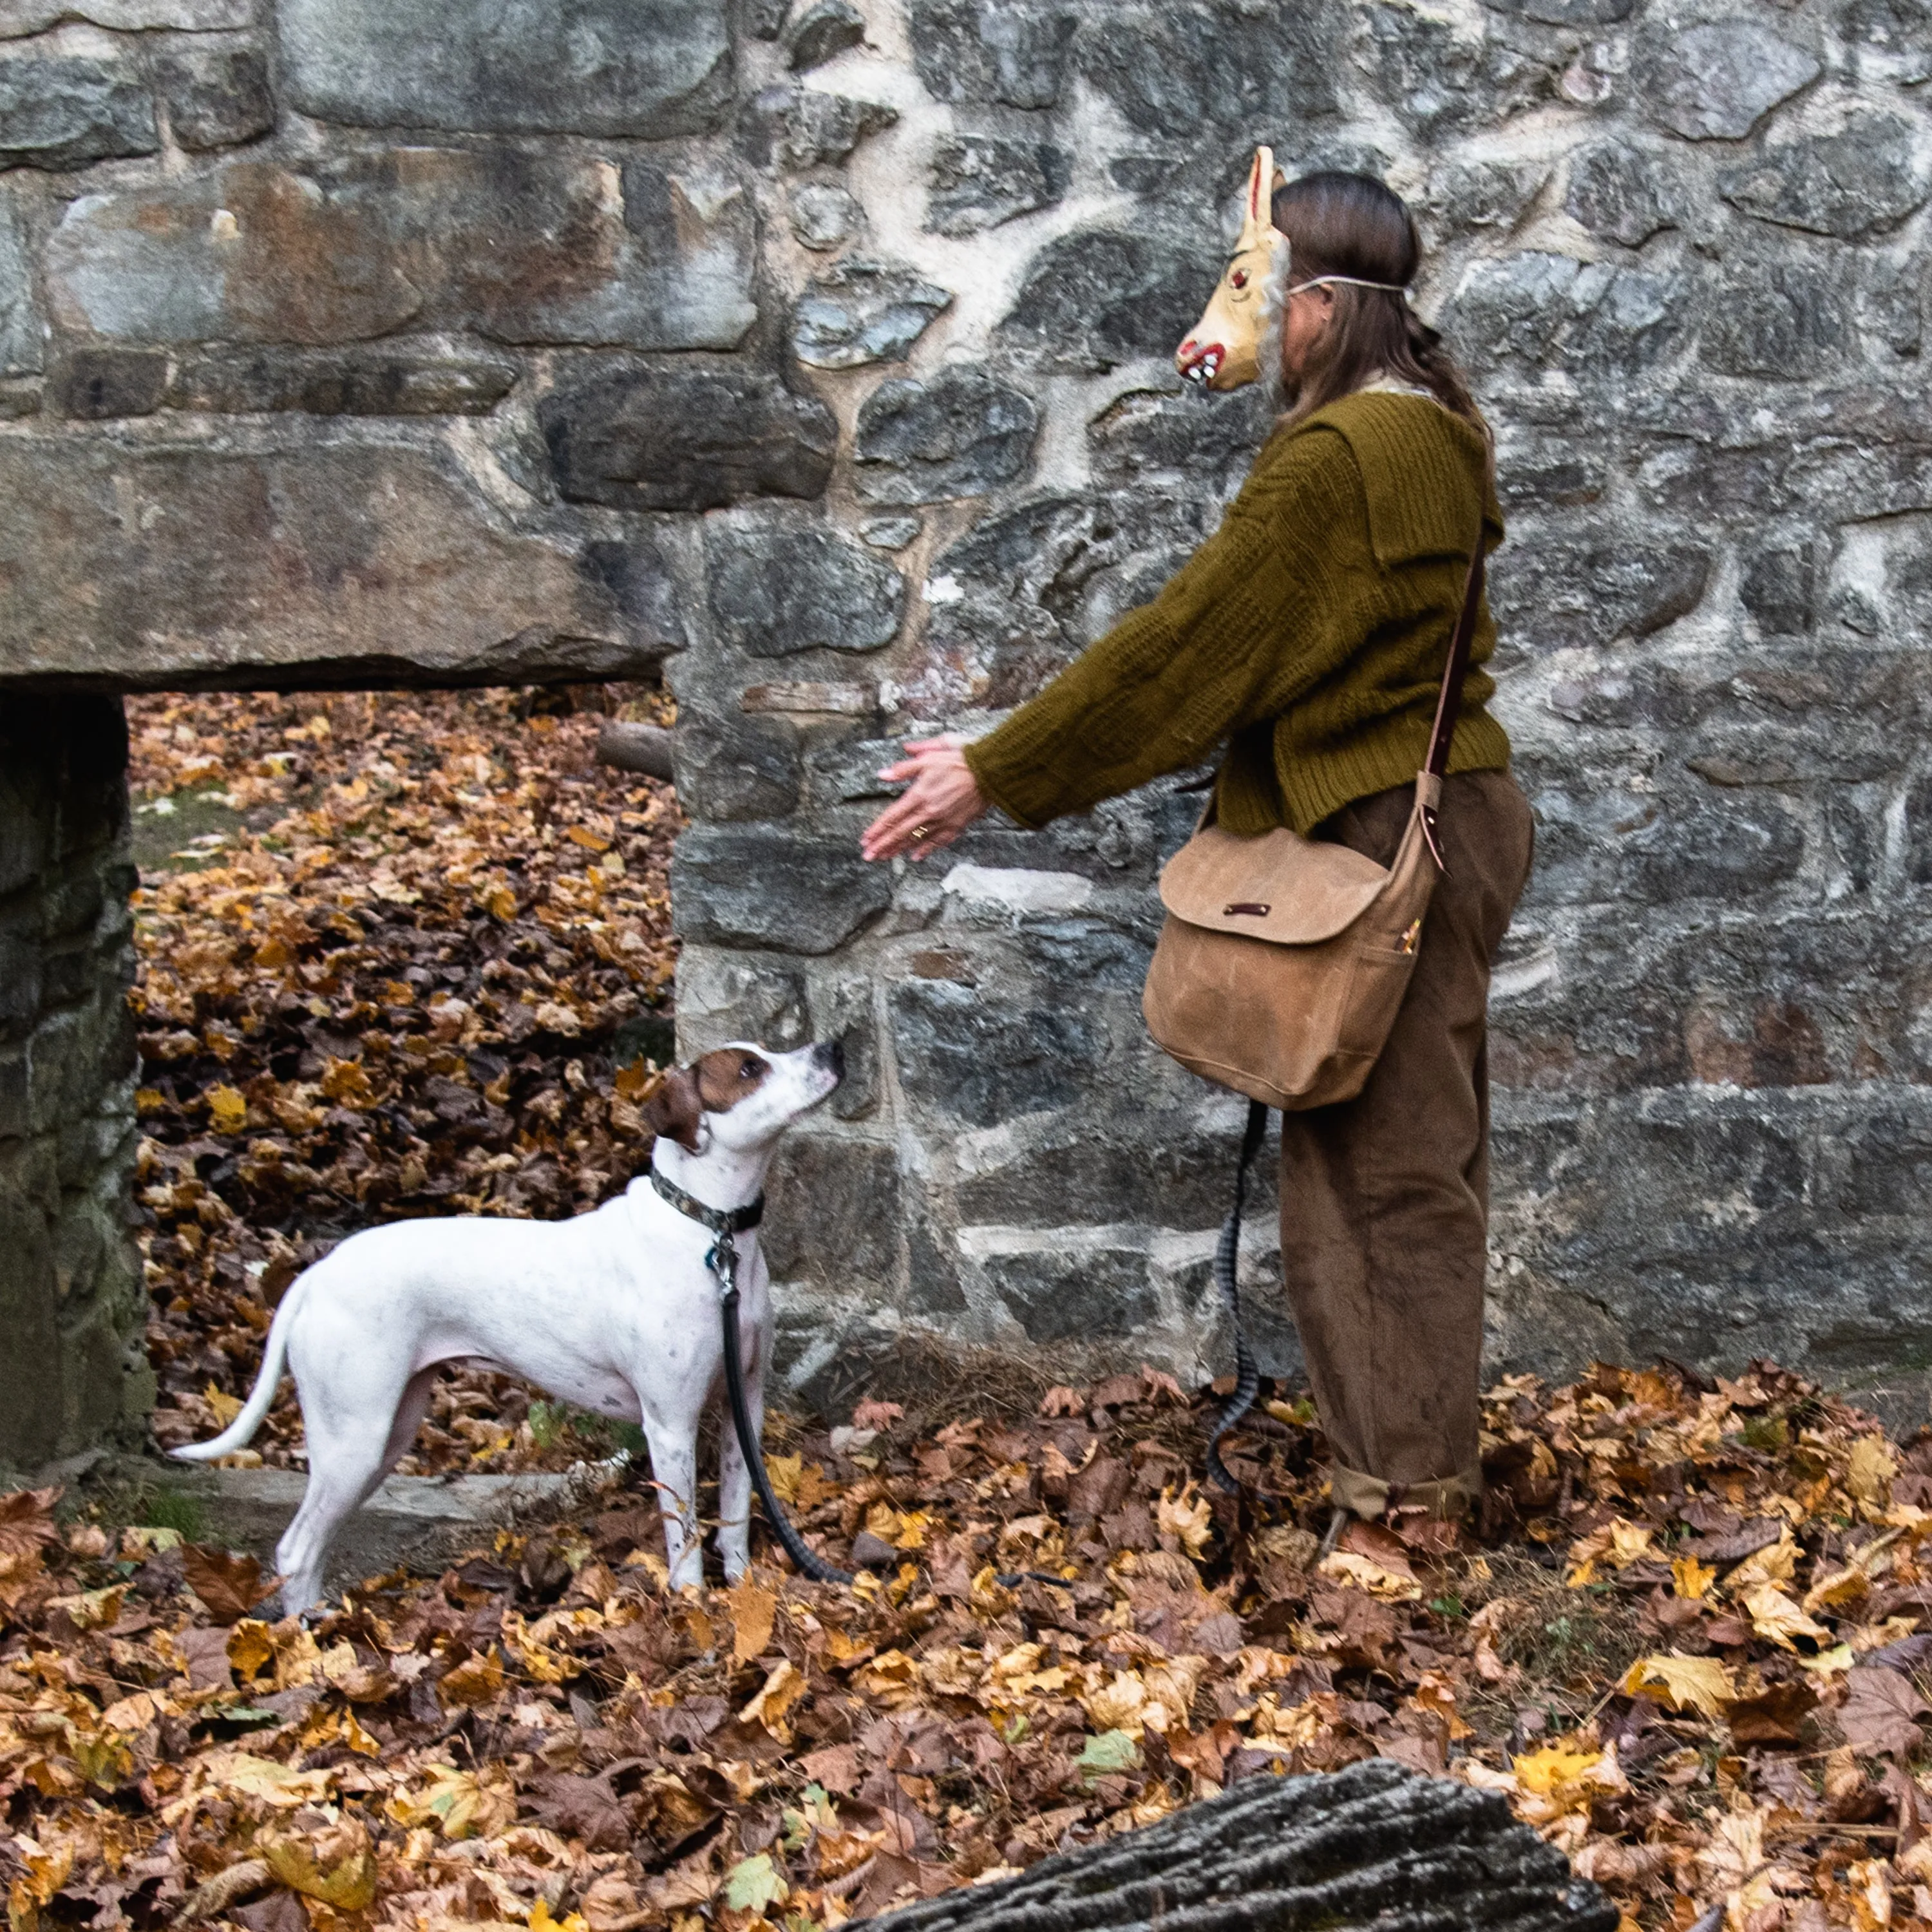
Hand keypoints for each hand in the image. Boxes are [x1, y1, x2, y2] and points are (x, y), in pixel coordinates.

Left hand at [860, 735, 988, 861]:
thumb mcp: (929, 758)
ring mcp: (943, 821)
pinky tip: (915, 857)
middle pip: (900, 832)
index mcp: (919, 795)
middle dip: (882, 845)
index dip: (877, 829)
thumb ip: (903, 769)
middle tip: (868, 855)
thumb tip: (882, 774)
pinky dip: (926, 850)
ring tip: (884, 857)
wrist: (989, 772)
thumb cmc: (959, 761)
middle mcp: (929, 812)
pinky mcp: (956, 826)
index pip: (892, 816)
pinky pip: (938, 842)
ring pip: (916, 840)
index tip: (865, 839)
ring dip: (898, 850)